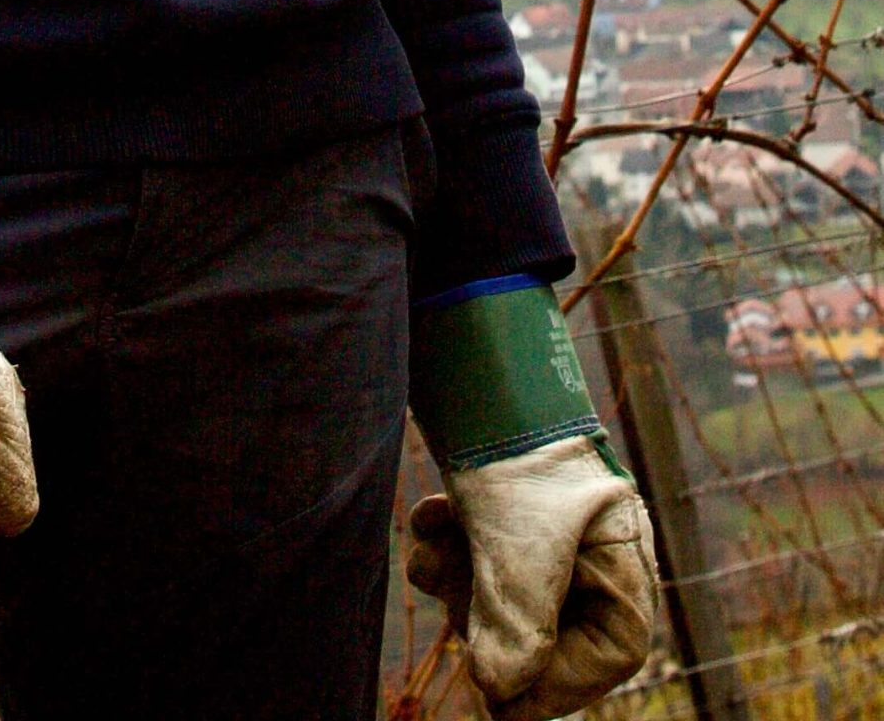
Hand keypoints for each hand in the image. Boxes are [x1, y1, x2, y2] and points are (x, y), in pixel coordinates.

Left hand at [407, 434, 658, 719]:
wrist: (478, 366)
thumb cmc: (518, 457)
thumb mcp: (518, 553)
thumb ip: (515, 628)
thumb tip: (500, 698)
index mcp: (624, 555)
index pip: (611, 649)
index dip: (558, 684)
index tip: (500, 704)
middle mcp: (594, 543)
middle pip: (550, 621)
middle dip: (491, 618)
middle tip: (453, 611)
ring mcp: (549, 522)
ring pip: (505, 587)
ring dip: (460, 579)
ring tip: (432, 549)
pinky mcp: (506, 503)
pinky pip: (480, 549)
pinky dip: (449, 543)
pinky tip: (427, 520)